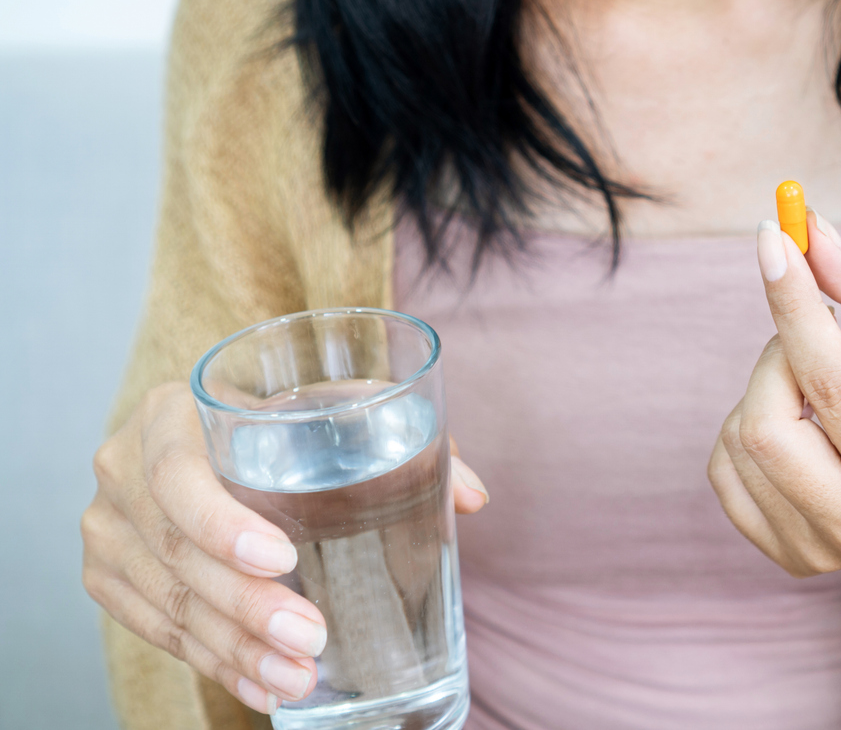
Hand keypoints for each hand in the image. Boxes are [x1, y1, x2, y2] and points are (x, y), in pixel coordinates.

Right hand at [81, 382, 487, 713]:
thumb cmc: (286, 422)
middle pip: (174, 550)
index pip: (176, 471)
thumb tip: (474, 497)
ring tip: (298, 678)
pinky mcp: (111, 574)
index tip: (282, 559)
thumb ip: (405, 438)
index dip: (220, 522)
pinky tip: (262, 686)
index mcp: (171, 412)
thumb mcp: (336, 412)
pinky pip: (157, 630)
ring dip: (235, 649)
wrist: (214, 437)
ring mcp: (108, 526)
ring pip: (168, 601)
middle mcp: (122, 466)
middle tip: (312, 637)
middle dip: (246, 606)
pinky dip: (214, 662)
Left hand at [708, 211, 840, 620]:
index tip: (773, 237)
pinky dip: (750, 424)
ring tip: (827, 390)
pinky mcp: (787, 554)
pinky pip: (724, 468)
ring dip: (768, 387)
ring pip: (741, 440)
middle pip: (766, 425)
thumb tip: (806, 233)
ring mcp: (822, 553)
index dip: (794, 304)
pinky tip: (804, 425)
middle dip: (778, 354)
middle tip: (819, 329)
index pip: (831, 384)